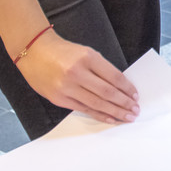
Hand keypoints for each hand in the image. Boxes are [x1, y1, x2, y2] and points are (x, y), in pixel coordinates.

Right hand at [17, 32, 139, 123]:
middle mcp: (77, 72)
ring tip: (127, 117)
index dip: (127, 88)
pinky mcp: (59, 98)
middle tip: (135, 110)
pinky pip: (83, 109)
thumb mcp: (86, 52)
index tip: (135, 95)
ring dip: (114, 112)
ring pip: (96, 103)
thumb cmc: (63, 52)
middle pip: (107, 92)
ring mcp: (67, 87)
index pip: (114, 76)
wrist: (35, 52)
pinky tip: (110, 118)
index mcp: (88, 58)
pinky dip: (98, 115)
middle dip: (124, 103)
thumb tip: (120, 87)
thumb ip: (101, 68)